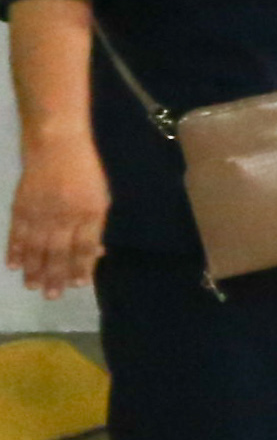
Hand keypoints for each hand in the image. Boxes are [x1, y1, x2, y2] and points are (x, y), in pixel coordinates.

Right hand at [8, 134, 104, 297]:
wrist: (56, 143)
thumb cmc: (85, 169)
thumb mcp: (101, 197)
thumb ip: (96, 226)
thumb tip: (97, 252)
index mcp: (90, 212)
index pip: (85, 247)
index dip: (81, 267)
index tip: (79, 285)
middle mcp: (65, 215)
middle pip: (59, 251)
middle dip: (55, 275)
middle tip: (51, 296)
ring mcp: (41, 211)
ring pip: (36, 246)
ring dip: (33, 268)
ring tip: (32, 287)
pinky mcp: (21, 205)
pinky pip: (16, 232)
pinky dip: (14, 249)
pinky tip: (12, 264)